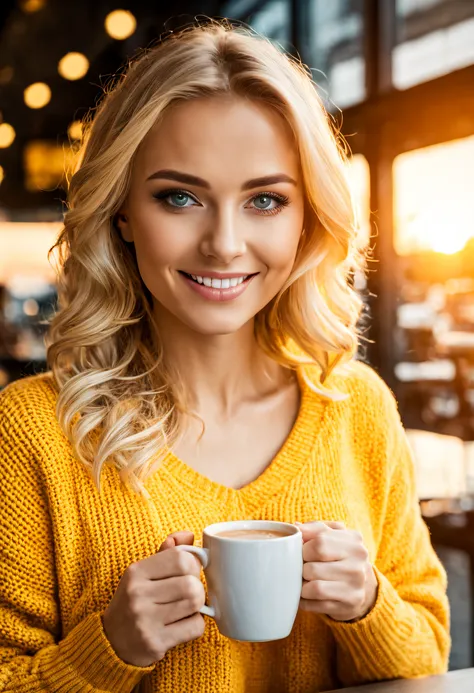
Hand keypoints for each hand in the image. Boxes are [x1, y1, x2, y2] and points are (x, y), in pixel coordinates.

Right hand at [102, 531, 204, 667]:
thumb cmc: (135, 601)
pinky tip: (182, 625)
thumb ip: (167, 552)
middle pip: (191, 583)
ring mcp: (145, 620)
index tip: (189, 572)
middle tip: (188, 593)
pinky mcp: (154, 643)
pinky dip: (195, 625)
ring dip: (198, 606)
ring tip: (186, 608)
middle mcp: (138, 594)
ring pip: (196, 603)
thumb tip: (189, 535)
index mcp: (136, 572)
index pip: (180, 558)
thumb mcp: (144, 572)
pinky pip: (195, 627)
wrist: (111, 641)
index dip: (193, 564)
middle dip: (197, 587)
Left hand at [297, 521, 377, 621]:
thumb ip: (315, 528)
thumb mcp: (333, 535)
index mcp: (353, 541)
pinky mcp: (350, 605)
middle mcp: (358, 564)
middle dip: (301, 568)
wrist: (363, 585)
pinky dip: (305, 600)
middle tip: (303, 567)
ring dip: (302, 586)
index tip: (303, 551)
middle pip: (312, 568)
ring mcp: (355, 586)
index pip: (319, 542)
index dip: (303, 548)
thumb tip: (296, 527)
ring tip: (305, 581)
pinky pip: (315, 605)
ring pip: (314, 588)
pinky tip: (308, 595)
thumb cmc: (340, 555)